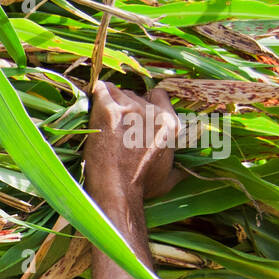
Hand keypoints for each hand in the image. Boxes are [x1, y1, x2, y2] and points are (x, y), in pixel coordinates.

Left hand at [84, 82, 182, 201]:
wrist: (116, 189)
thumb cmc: (140, 187)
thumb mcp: (167, 180)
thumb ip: (178, 171)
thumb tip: (186, 174)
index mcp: (170, 123)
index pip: (159, 95)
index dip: (146, 102)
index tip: (136, 113)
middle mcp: (152, 112)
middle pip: (135, 94)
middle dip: (126, 105)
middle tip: (116, 122)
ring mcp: (130, 108)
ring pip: (118, 91)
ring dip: (111, 101)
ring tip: (103, 116)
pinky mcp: (108, 110)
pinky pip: (101, 90)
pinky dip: (97, 94)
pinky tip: (93, 103)